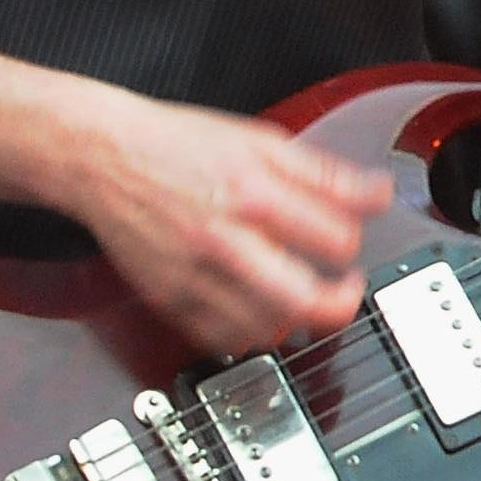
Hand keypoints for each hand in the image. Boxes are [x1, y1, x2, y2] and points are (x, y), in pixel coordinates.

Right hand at [78, 93, 386, 354]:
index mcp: (253, 193)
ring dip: (295, 322)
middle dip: (340, 304)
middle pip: (302, 299)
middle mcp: (223, 239)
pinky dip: (249, 334)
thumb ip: (325, 174)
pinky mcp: (168, 299)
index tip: (350, 243)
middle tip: (346, 293)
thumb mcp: (261, 142)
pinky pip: (219, 339)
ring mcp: (193, 275)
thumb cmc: (178, 146)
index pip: (333, 238)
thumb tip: (378, 195)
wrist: (103, 158)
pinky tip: (261, 313)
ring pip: (264, 329)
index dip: (353, 243)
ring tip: (303, 302)